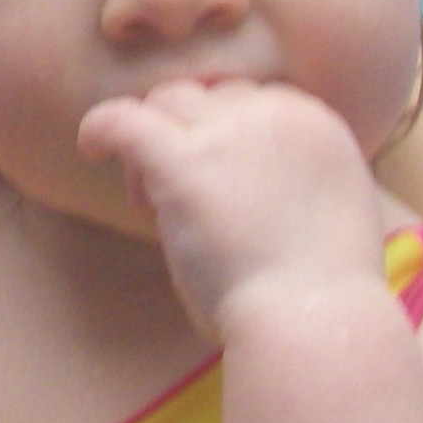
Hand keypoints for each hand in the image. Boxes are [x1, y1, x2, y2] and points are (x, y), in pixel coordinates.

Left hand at [75, 79, 391, 339]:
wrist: (317, 325)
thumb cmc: (321, 297)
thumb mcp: (331, 217)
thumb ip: (296, 183)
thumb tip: (259, 183)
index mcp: (317, 124)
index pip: (251, 100)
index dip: (222, 137)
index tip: (217, 186)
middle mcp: (277, 112)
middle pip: (209, 97)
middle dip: (188, 136)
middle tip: (177, 199)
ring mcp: (231, 133)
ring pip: (168, 102)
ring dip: (151, 142)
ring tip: (148, 202)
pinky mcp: (186, 163)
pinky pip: (124, 119)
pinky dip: (100, 128)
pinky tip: (91, 149)